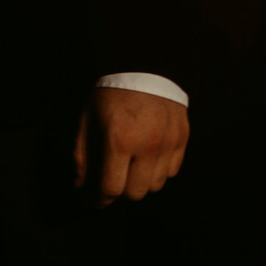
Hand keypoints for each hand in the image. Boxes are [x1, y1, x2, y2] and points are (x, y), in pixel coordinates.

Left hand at [74, 86, 189, 205]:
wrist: (146, 64)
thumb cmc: (111, 93)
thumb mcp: (87, 120)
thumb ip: (82, 156)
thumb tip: (82, 186)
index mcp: (120, 140)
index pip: (111, 188)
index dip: (98, 200)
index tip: (93, 201)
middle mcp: (148, 145)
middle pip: (136, 192)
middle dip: (120, 191)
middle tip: (113, 179)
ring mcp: (169, 142)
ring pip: (156, 184)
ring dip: (141, 181)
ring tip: (132, 167)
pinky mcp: (183, 136)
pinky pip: (173, 170)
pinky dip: (159, 170)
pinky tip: (148, 157)